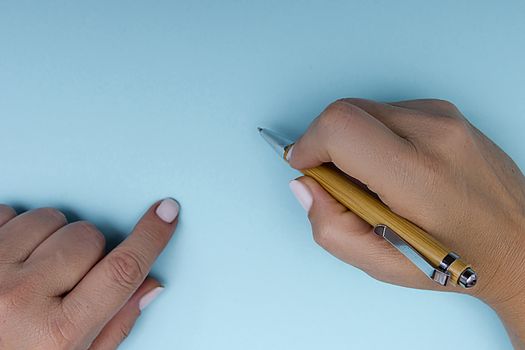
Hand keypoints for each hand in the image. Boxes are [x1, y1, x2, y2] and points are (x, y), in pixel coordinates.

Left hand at [0, 198, 179, 348]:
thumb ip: (114, 325)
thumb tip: (148, 285)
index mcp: (56, 334)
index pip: (121, 271)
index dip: (150, 237)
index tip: (166, 214)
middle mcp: (20, 299)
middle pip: (88, 238)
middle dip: (89, 252)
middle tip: (69, 280)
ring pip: (50, 219)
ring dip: (52, 239)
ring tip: (34, 271)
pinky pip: (9, 212)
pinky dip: (16, 230)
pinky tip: (11, 258)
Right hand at [287, 99, 524, 346]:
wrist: (520, 240)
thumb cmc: (456, 259)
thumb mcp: (382, 263)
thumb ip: (330, 226)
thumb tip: (304, 184)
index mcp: (417, 176)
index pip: (340, 127)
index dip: (309, 143)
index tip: (303, 164)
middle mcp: (434, 133)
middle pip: (346, 111)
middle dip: (325, 143)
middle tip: (335, 180)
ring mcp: (444, 117)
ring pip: (365, 109)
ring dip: (351, 141)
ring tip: (371, 179)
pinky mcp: (446, 111)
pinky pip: (388, 111)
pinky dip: (375, 135)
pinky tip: (392, 166)